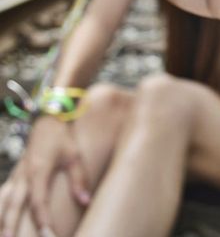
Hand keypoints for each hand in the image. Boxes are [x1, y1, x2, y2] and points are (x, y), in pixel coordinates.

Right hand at [0, 116, 89, 233]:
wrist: (48, 120)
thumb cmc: (63, 138)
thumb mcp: (74, 156)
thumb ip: (79, 179)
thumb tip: (85, 201)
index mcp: (39, 170)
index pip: (39, 201)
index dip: (43, 220)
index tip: (48, 235)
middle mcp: (24, 175)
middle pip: (14, 205)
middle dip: (10, 225)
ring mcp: (17, 175)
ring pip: (4, 201)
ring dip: (2, 219)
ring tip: (3, 236)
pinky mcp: (15, 175)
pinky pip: (3, 194)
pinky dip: (0, 207)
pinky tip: (0, 220)